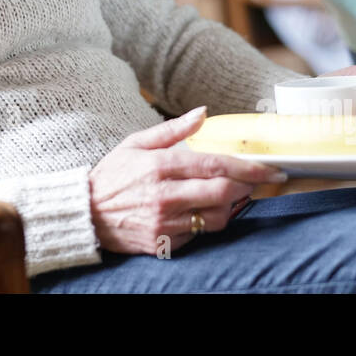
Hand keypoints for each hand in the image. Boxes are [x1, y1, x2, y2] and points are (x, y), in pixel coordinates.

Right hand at [88, 106, 284, 255]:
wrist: (85, 214)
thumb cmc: (112, 175)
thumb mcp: (136, 143)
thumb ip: (172, 129)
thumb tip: (203, 113)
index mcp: (160, 165)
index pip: (215, 165)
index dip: (248, 167)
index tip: (270, 169)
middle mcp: (164, 195)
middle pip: (222, 192)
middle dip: (245, 187)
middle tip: (254, 181)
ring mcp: (164, 221)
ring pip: (216, 217)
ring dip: (229, 206)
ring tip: (224, 195)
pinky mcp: (163, 242)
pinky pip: (198, 234)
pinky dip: (205, 222)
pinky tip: (198, 211)